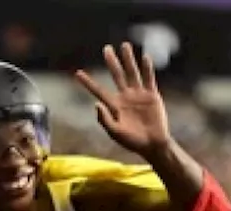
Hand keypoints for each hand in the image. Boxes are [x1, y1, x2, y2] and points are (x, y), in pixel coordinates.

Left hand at [75, 43, 170, 158]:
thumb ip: (105, 119)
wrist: (153, 145)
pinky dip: (147, 68)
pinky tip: (144, 57)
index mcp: (114, 106)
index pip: (99, 91)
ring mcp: (139, 95)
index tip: (77, 73)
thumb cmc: (133, 142)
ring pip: (132, 73)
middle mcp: (125, 97)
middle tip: (106, 48)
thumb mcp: (115, 133)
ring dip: (128, 59)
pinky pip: (149, 79)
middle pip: (117, 75)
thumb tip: (96, 104)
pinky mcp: (152, 95)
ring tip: (125, 45)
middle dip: (112, 62)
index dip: (88, 82)